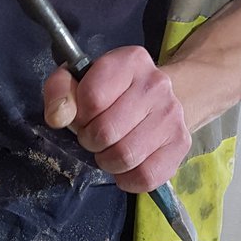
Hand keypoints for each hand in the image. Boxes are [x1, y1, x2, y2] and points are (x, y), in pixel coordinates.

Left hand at [43, 46, 190, 193]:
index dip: (79, 115)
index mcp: (131, 60)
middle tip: (94, 137)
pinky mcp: (181, 144)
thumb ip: (60, 90)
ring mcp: (173, 114)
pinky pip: (146, 176)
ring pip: (125, 156)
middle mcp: (157, 84)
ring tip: (109, 150)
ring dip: (107, 161)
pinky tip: (125, 167)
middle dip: (91, 140)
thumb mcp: (80, 79)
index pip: (92, 97)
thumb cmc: (112, 92)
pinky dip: (128, 179)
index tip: (84, 115)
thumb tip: (58, 116)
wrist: (158, 100)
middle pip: (106, 131)